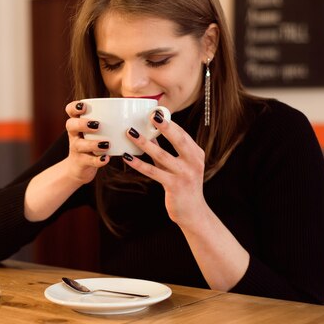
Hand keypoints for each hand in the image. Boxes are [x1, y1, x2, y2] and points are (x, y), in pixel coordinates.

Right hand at [63, 101, 109, 183]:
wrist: (80, 168)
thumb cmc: (93, 144)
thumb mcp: (96, 131)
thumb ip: (111, 120)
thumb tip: (141, 109)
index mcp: (78, 124)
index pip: (70, 111)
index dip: (74, 107)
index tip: (84, 106)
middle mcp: (74, 135)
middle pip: (70, 125)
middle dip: (82, 124)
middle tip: (97, 125)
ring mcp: (76, 149)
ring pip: (80, 145)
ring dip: (93, 144)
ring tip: (106, 144)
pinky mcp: (81, 163)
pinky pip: (88, 161)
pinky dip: (97, 160)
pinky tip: (106, 159)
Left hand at [123, 111, 206, 228]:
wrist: (192, 212)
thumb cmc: (183, 185)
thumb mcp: (179, 165)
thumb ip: (167, 151)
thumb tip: (149, 134)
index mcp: (196, 154)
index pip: (182, 134)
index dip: (169, 123)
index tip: (156, 111)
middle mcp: (194, 162)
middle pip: (178, 140)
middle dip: (164, 126)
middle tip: (150, 115)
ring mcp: (185, 174)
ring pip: (161, 155)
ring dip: (144, 143)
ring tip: (130, 132)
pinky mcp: (174, 186)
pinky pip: (153, 172)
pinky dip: (138, 164)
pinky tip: (127, 156)